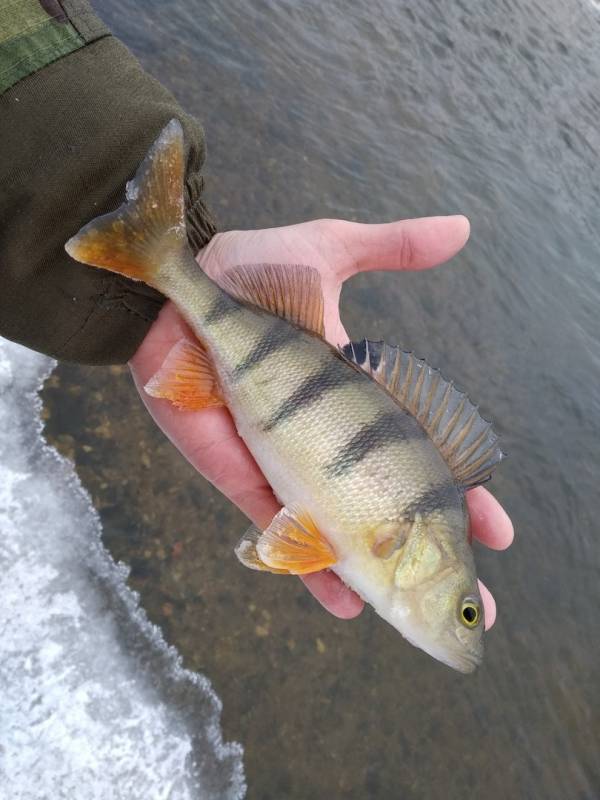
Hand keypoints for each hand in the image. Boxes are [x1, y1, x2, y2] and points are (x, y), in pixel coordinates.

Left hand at [129, 217, 512, 625]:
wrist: (171, 292)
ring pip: (344, 532)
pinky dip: (311, 568)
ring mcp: (290, 462)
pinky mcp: (248, 477)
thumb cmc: (248, 269)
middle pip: (392, 507)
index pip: (422, 454)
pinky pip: (284, 532)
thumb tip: (461, 229)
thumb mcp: (329, 254)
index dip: (462, 493)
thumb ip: (395, 248)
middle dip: (435, 555)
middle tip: (481, 603)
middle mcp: (329, 436)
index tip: (499, 530)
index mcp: (357, 393)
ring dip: (382, 579)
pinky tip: (346, 605)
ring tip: (419, 623)